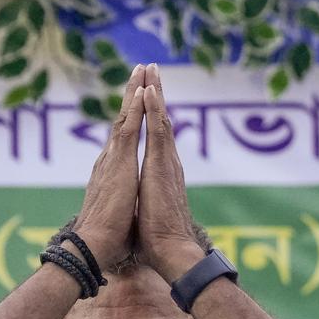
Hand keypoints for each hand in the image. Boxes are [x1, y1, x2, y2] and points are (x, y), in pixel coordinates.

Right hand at [72, 64, 146, 269]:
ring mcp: (112, 159)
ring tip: (142, 69)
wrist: (94, 246)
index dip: (129, 119)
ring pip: (124, 117)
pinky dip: (134, 108)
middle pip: (122, 122)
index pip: (122, 141)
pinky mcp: (118, 162)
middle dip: (131, 96)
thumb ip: (118, 207)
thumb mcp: (117, 217)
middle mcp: (109, 162)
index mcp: (111, 175)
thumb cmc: (106, 240)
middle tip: (139, 72)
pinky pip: (127, 127)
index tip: (136, 101)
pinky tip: (142, 90)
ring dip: (134, 92)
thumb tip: (118, 215)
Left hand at [136, 64, 206, 281]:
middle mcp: (167, 163)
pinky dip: (154, 110)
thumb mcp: (149, 212)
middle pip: (160, 121)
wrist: (171, 251)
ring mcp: (166, 163)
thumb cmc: (159, 240)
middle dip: (155, 94)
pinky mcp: (162, 167)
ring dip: (155, 92)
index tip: (147, 93)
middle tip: (151, 68)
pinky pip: (157, 131)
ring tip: (151, 69)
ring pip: (161, 119)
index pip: (156, 137)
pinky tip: (150, 91)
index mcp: (162, 173)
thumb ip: (150, 201)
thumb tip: (146, 204)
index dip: (151, 114)